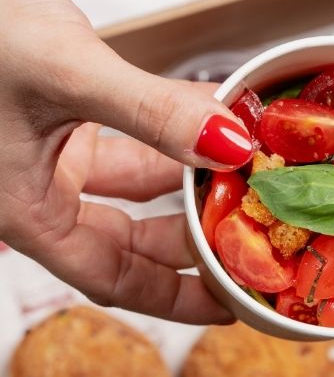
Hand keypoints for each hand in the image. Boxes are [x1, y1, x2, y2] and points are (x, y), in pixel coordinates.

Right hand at [0, 0, 255, 322]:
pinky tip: (221, 117)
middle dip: (199, 239)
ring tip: (257, 178)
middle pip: (134, 239)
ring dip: (194, 179)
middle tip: (267, 238)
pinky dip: (177, 130)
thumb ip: (151, 112)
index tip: (239, 303)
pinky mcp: (66, 111)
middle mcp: (39, 188)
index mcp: (24, 210)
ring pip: (139, 186)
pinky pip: (135, 137)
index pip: (115, 277)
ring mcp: (53, 149)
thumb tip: (231, 144)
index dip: (179, 298)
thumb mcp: (68, 73)